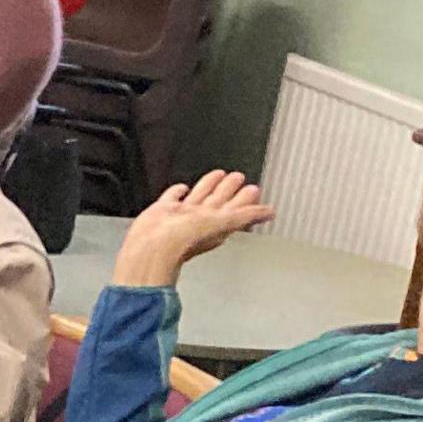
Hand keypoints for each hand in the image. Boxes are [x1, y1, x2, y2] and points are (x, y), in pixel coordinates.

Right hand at [111, 170, 274, 288]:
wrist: (152, 246)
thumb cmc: (184, 241)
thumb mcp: (225, 223)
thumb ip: (247, 216)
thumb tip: (270, 213)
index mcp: (217, 224)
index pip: (236, 208)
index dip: (245, 199)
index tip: (252, 190)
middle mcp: (200, 221)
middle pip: (219, 201)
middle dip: (229, 189)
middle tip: (237, 177)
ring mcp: (182, 216)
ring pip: (200, 196)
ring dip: (209, 186)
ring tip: (218, 175)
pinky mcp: (164, 211)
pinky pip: (174, 197)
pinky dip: (179, 191)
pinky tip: (182, 188)